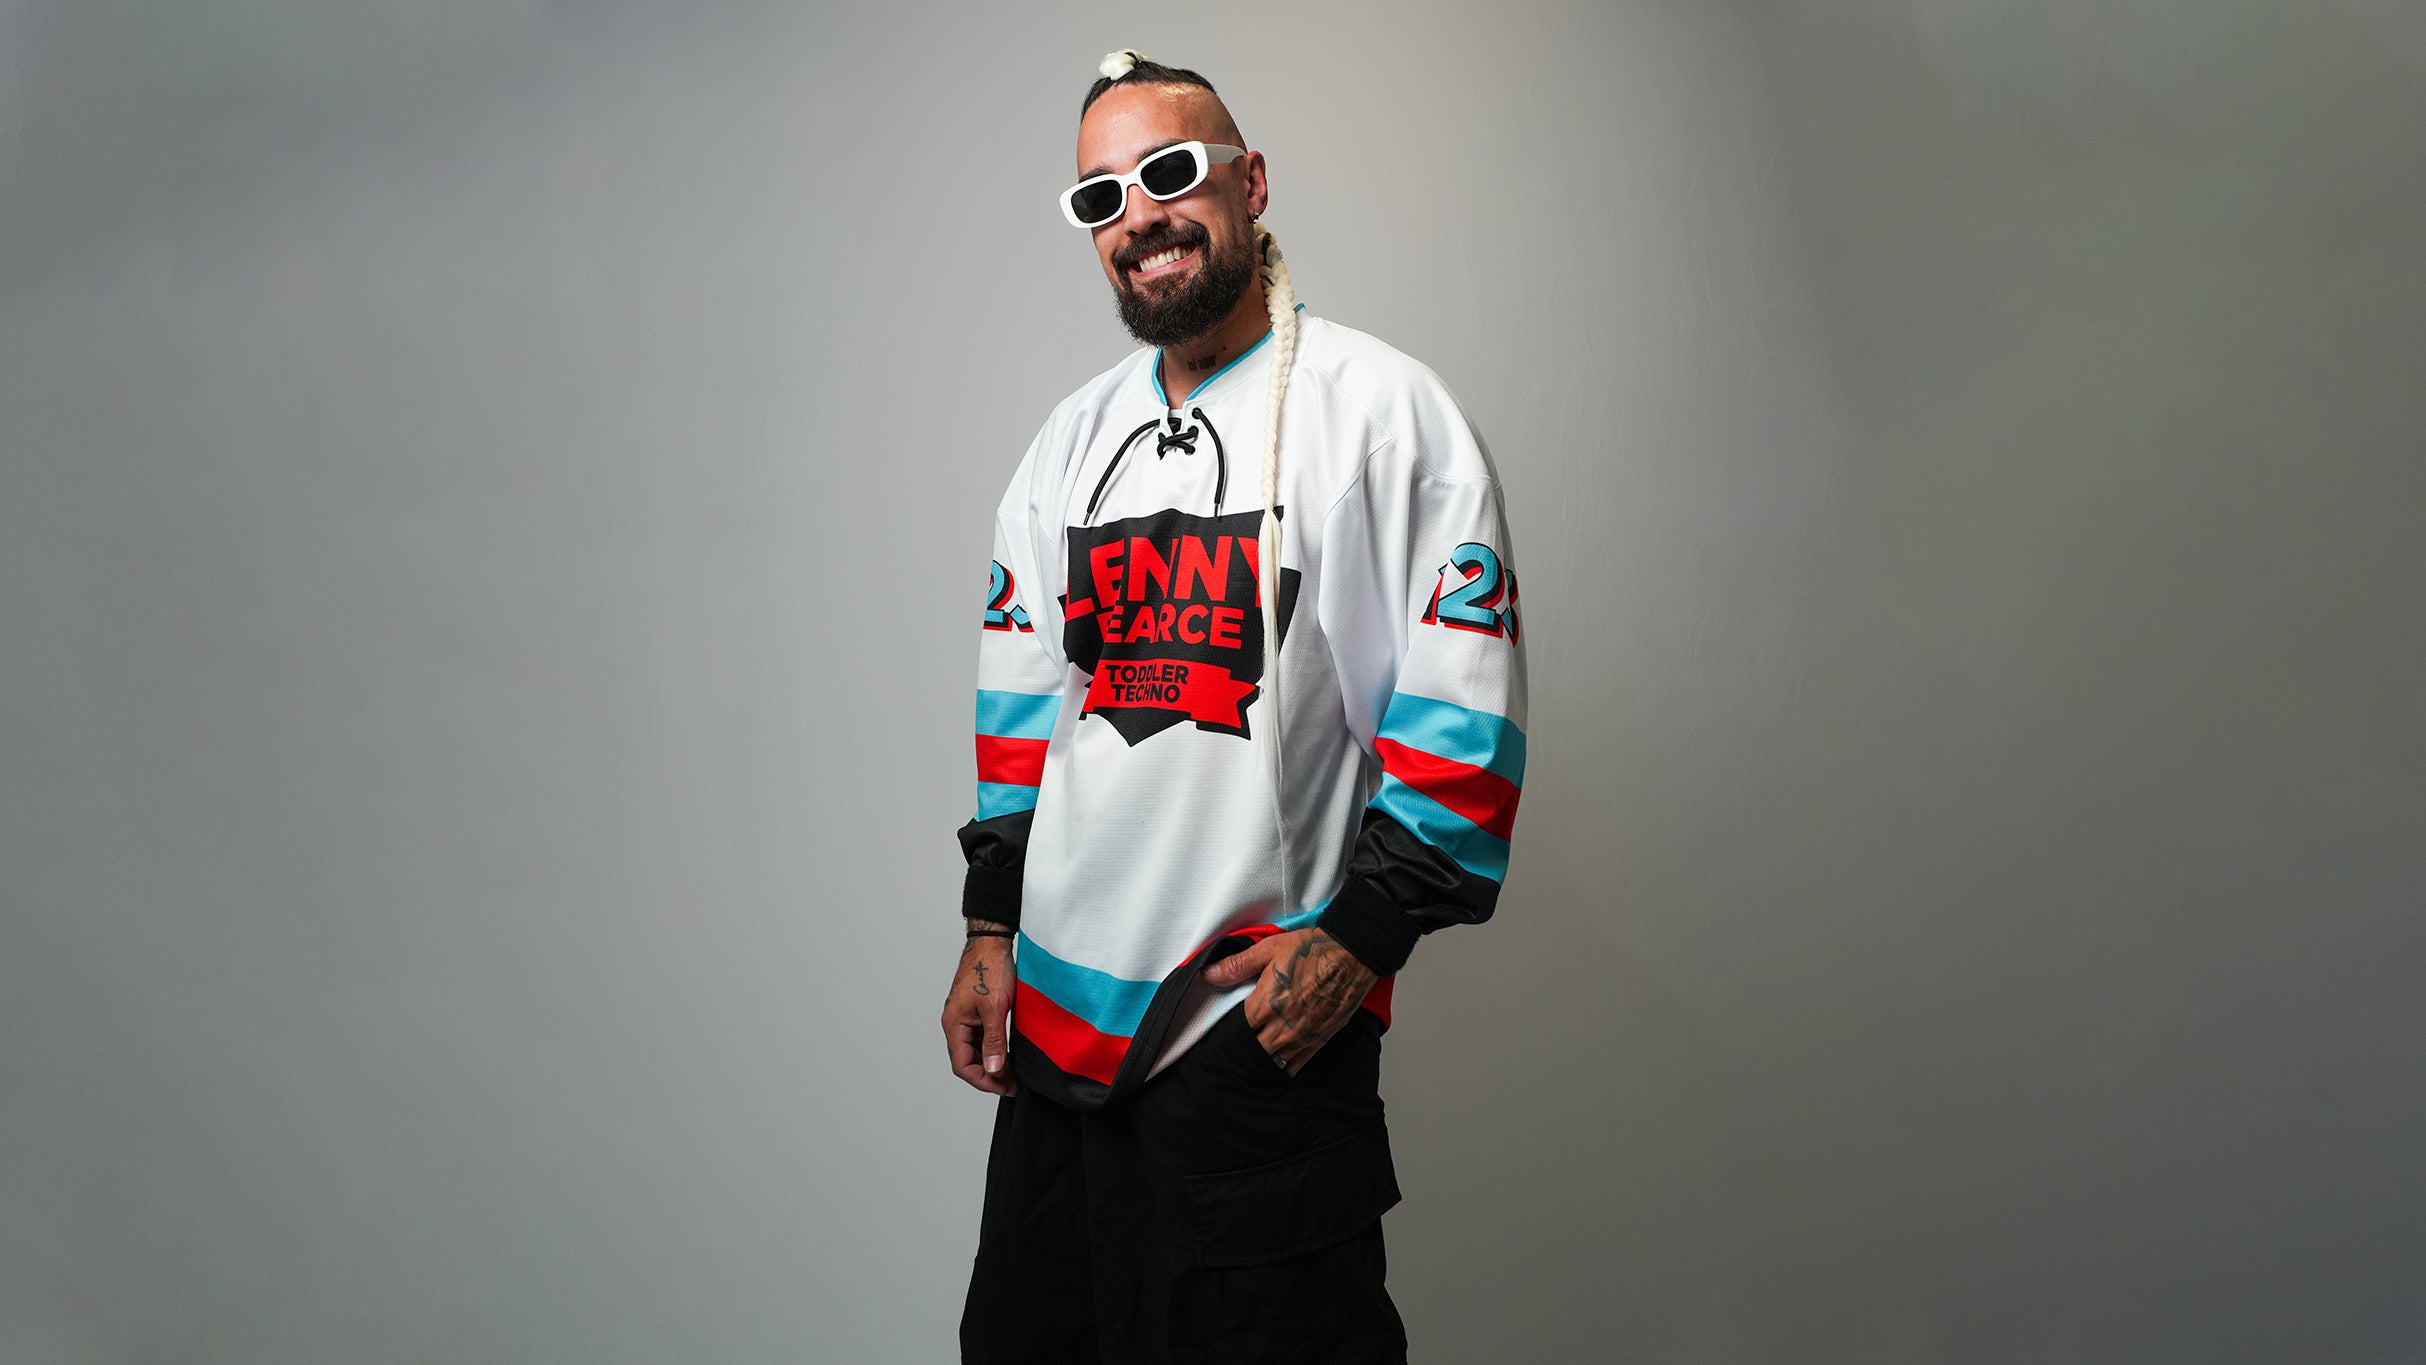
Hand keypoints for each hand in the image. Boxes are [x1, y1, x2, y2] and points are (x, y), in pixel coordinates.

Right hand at [942, 926, 1018, 1096]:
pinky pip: (982, 1038)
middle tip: (1013, 1084)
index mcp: (954, 1024)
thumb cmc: (990, 969)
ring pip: (976, 1051)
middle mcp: (956, 1023)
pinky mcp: (976, 1011)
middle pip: (968, 1061)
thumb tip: (993, 1069)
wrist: (992, 942)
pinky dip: (994, 1049)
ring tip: (1014, 1074)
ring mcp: (965, 1017)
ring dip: (993, 1064)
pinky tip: (1009, 1055)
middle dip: (990, 1076)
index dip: (983, 1081)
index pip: (962, 1066)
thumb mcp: (994, 1008)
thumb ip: (993, 1040)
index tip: (1005, 1088)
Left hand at [1199, 927, 1377, 1075]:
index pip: (1236, 1028)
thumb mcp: (1269, 949)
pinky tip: (1276, 1060)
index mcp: (1267, 1004)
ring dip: (1262, 1056)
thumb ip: (1237, 965)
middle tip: (1238, 1039)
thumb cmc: (1316, 950)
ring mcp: (1302, 1037)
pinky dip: (1283, 1065)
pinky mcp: (1318, 1041)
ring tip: (1256, 1049)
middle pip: (1252, 1048)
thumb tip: (1209, 973)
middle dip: (1244, 1044)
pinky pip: (1295, 1065)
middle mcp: (1283, 1026)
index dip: (1228, 1027)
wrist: (1353, 956)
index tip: (1225, 1025)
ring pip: (1271, 1060)